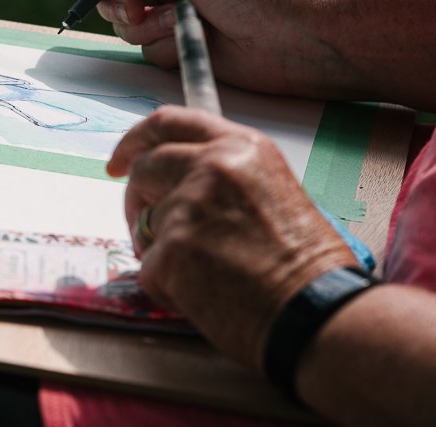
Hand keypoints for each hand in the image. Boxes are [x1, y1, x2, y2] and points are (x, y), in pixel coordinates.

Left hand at [106, 106, 356, 370]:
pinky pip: (147, 267)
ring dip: (158, 248)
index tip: (120, 160)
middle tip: (147, 227)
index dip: (136, 140)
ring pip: (143, 222)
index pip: (169, 122)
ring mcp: (188, 206)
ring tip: (201, 272)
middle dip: (137, 198)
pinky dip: (166, 285)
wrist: (315, 313)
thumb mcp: (271, 191)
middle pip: (145, 168)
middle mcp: (212, 167)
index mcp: (241, 147)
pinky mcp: (171, 249)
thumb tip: (174, 186)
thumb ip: (222, 177)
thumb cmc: (305, 266)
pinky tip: (202, 295)